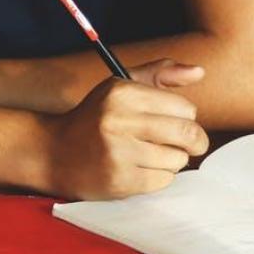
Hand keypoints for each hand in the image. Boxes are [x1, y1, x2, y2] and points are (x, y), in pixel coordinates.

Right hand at [44, 59, 208, 199]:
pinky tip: (141, 170)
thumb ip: (160, 74)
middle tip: (190, 144)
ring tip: (152, 156)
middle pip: (187, 134)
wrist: (53, 152)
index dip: (186, 117)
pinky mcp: (119, 180)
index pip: (185, 108)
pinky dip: (158, 178)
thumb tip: (200, 72)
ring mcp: (118, 152)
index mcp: (122, 92)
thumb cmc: (96, 119)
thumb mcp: (121, 87)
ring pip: (177, 160)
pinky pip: (163, 181)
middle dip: (195, 141)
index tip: (176, 122)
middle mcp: (119, 120)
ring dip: (172, 160)